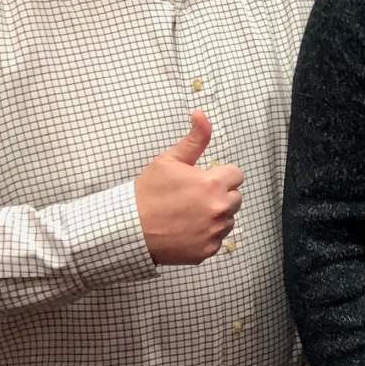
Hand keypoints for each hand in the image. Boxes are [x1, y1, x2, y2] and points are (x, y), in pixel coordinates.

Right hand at [134, 110, 243, 264]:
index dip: (220, 175)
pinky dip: (206, 235)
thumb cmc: (147, 193)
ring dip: (216, 216)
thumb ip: (194, 139)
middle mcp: (219, 209)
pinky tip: (186, 230)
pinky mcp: (207, 251)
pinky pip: (217, 239)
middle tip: (194, 197)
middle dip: (220, 195)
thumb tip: (202, 114)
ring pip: (228, 219)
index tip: (203, 180)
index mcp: (213, 184)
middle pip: (235, 197)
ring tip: (189, 214)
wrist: (128, 229)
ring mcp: (214, 232)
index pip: (236, 175)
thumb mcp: (169, 161)